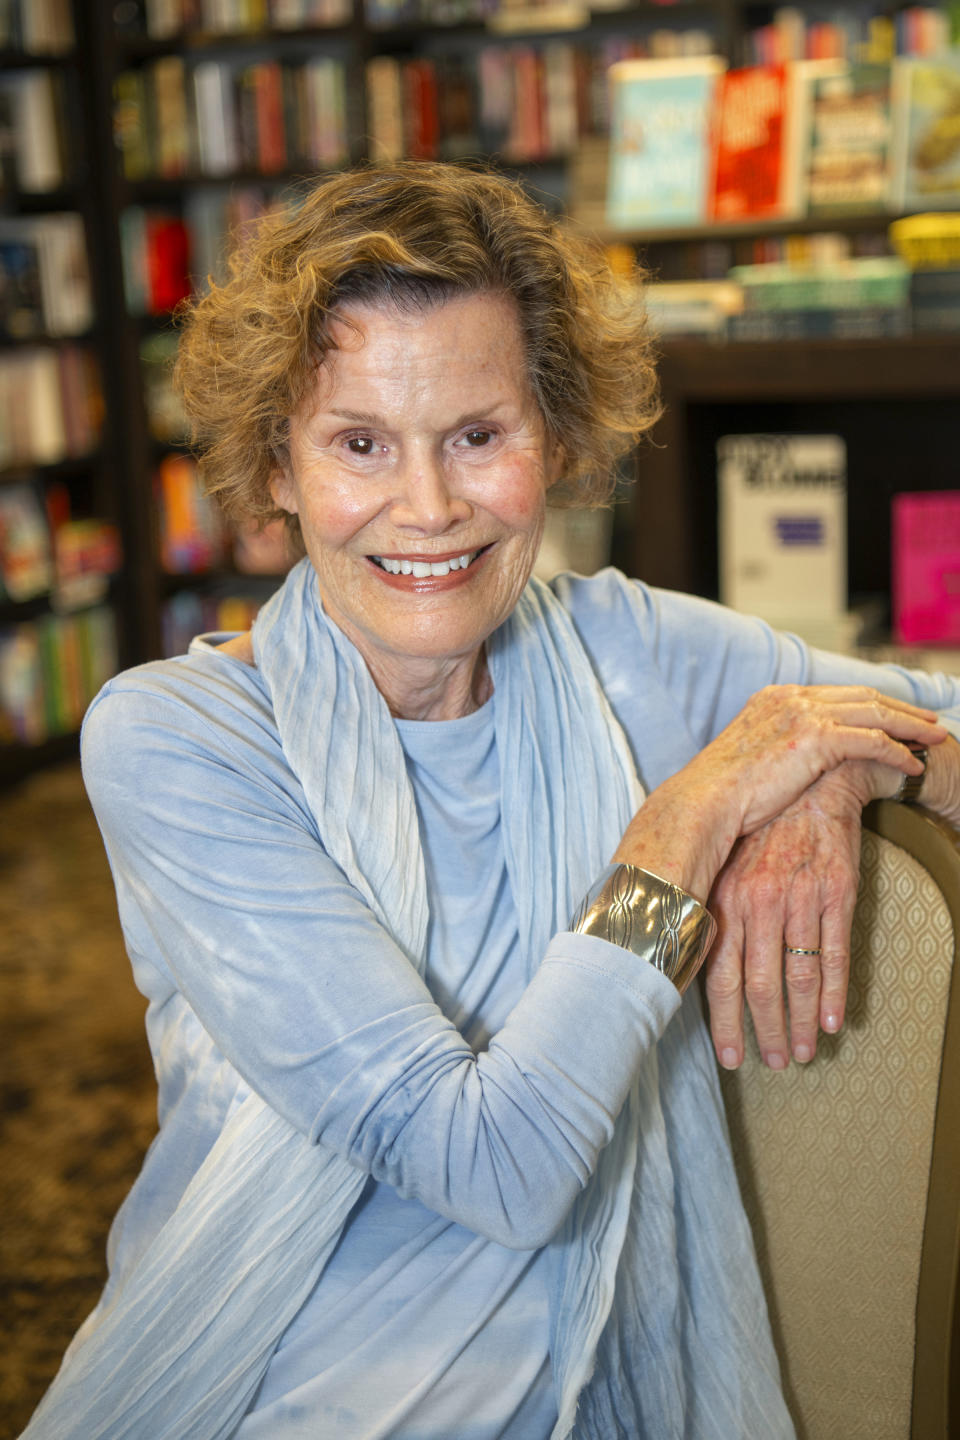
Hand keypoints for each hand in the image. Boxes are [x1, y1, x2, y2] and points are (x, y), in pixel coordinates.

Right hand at [614, 684, 945, 902]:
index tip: (896, 716)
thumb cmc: (719, 796)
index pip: (837, 694)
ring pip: (875, 713)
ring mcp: (803, 714)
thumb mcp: (750, 761)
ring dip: (910, 726)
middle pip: (862, 696)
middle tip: (929, 722)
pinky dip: (898, 751)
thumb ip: (777, 751)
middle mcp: (791, 697)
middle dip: (901, 709)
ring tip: (934, 740)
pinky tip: (913, 766)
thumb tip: (793, 767)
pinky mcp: (816, 739)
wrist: (703, 803)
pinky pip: (872, 741)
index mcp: (774, 698)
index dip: (872, 704)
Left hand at [705, 761, 877, 1070]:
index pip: (718, 972)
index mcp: (724, 898)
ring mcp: (800, 898)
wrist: (810, 786)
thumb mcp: (722, 866)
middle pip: (759, 983)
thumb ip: (708, 913)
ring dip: (802, 1021)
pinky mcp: (837, 892)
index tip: (731, 1057)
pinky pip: (835, 953)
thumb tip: (685, 965)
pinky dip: (835, 993)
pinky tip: (833, 1022)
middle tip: (772, 1062)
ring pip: (799, 975)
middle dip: (766, 1030)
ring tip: (802, 1053)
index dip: (725, 1020)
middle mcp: (759, 901)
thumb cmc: (757, 833)